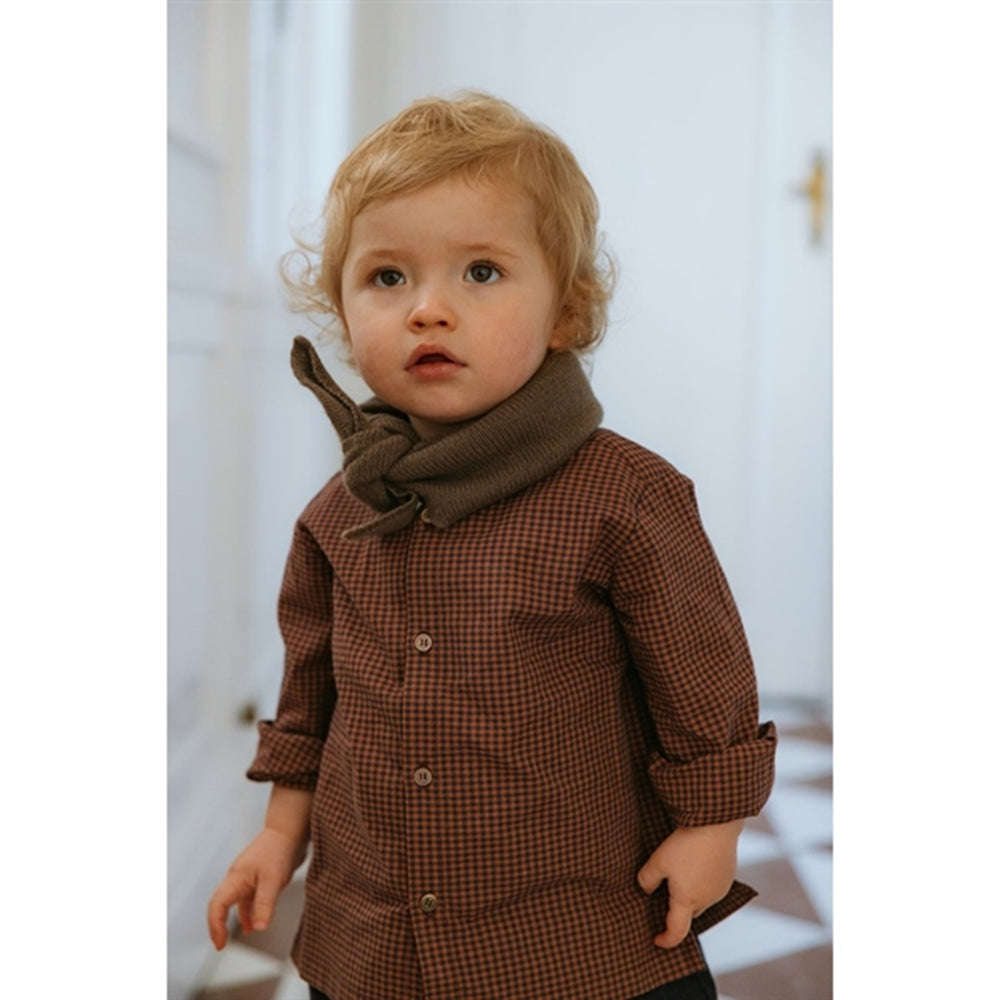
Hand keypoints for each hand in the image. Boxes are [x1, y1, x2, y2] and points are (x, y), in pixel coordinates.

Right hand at [206, 827, 306, 949]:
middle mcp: (238, 878)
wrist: (290, 830)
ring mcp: (248, 877)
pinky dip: (249, 912)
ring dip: (236, 919)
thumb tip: (258, 928)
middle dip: (218, 925)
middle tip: (221, 944)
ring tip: (241, 936)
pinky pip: (248, 899)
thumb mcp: (272, 880)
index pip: (217, 905)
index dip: (215, 926)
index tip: (220, 943)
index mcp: (235, 878)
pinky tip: (254, 923)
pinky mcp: (259, 877)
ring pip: (235, 902)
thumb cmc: (279, 849)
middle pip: (220, 904)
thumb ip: (264, 904)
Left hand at [636, 819, 742, 948]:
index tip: (656, 940)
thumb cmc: (686, 844)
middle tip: (662, 897)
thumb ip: (647, 880)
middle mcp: (707, 900)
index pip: (677, 932)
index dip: (665, 940)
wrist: (716, 824)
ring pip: (702, 900)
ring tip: (678, 877)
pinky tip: (694, 865)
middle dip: (676, 912)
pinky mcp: (728, 876)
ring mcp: (720, 889)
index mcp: (687, 901)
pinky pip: (712, 887)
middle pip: (689, 914)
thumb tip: (645, 890)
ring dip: (690, 895)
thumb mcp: (658, 861)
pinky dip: (701, 883)